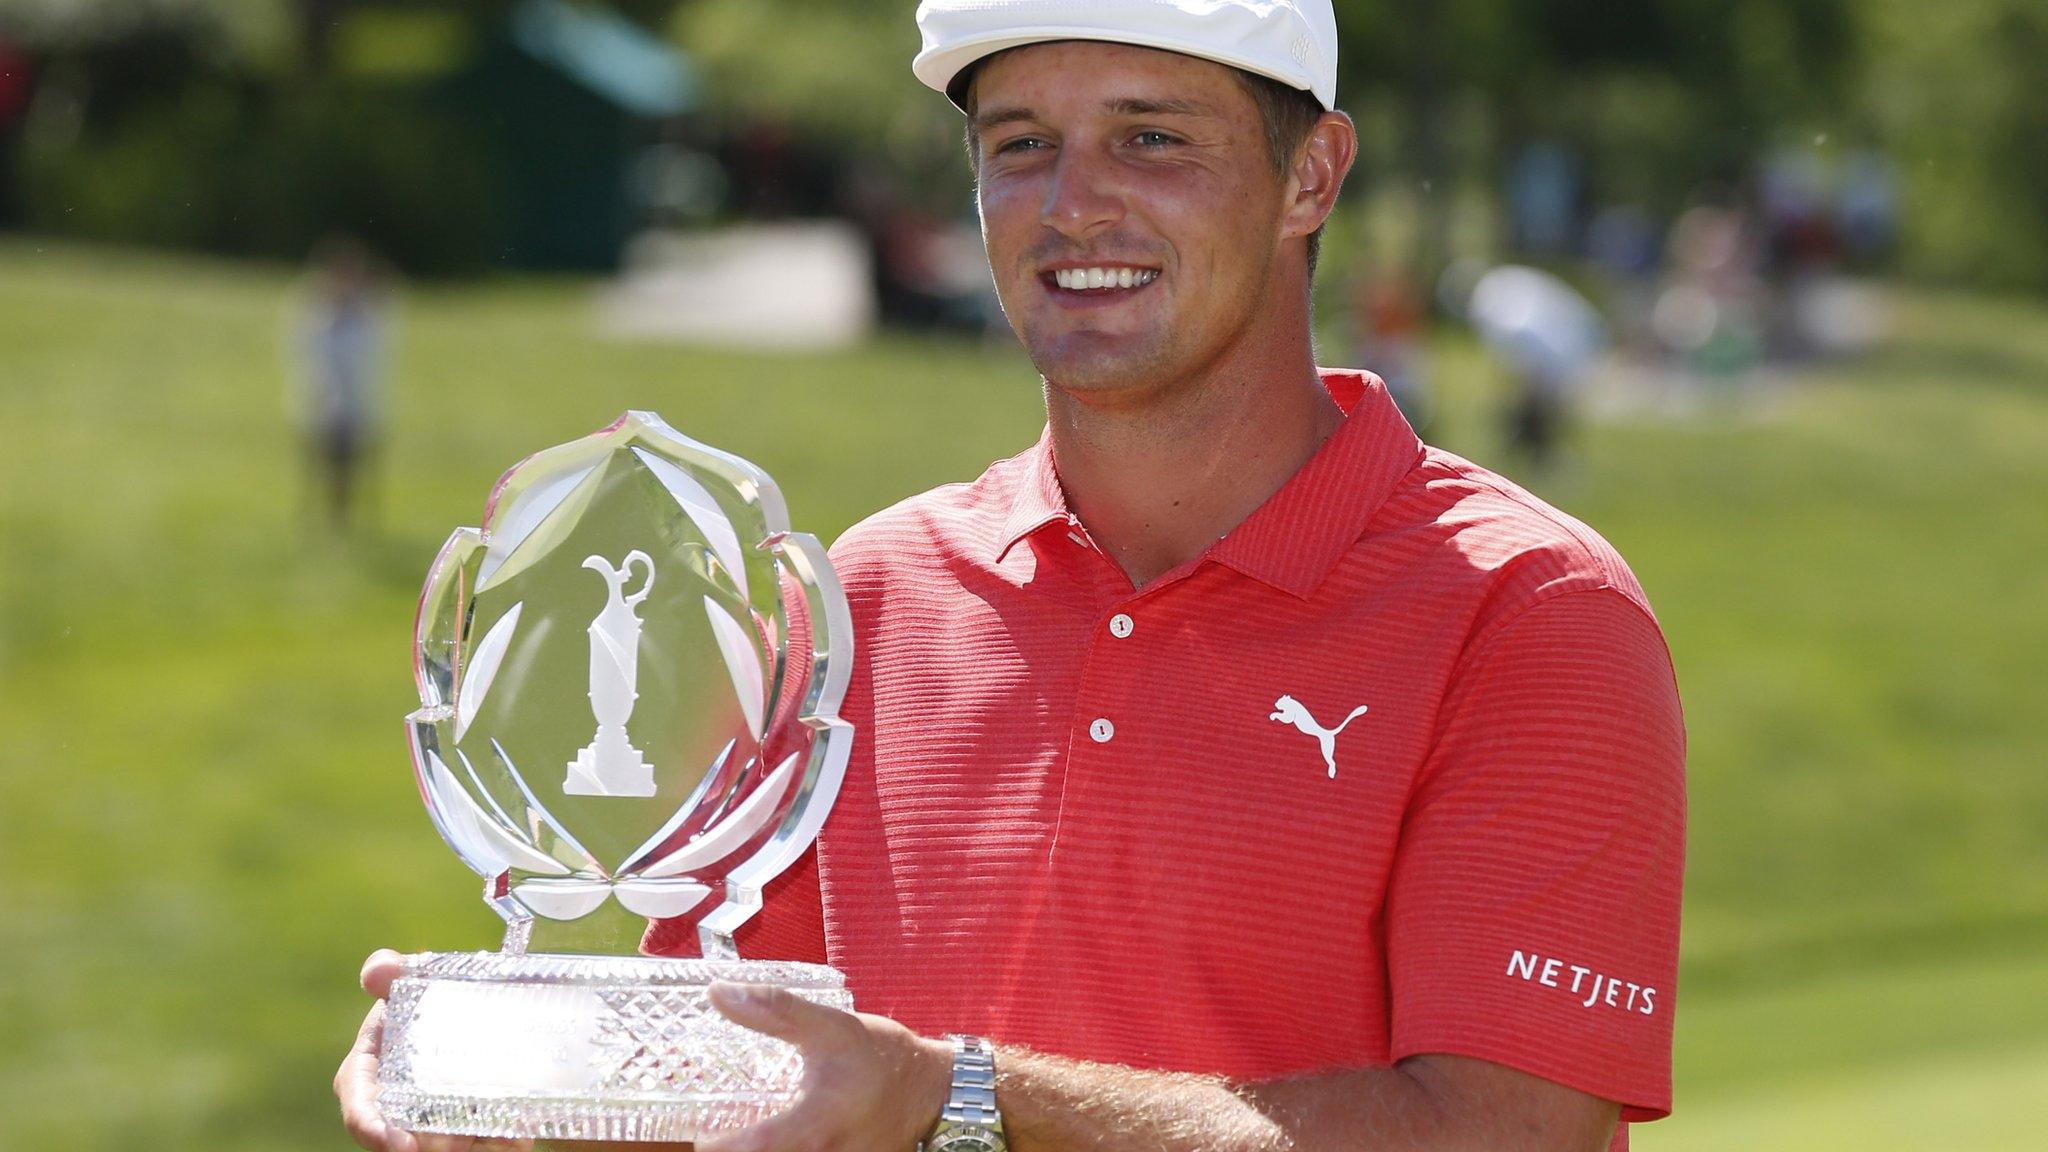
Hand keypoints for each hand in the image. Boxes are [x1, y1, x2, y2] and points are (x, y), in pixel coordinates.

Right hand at [334, 949, 532, 1151]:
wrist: (471, 1003)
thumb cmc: (427, 993)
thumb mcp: (411, 979)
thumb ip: (393, 970)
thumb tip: (377, 970)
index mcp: (368, 1071)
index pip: (360, 1107)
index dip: (372, 1129)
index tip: (400, 1145)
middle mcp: (393, 1101)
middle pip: (404, 1138)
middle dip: (430, 1146)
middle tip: (457, 1146)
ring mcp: (428, 1115)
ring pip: (444, 1143)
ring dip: (470, 1146)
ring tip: (502, 1141)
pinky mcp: (462, 1121)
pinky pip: (478, 1136)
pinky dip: (498, 1139)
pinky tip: (520, 1136)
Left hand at [697, 983, 953, 1151]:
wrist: (934, 1092)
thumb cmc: (882, 1058)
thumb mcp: (831, 1027)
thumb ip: (775, 1011)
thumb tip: (720, 993)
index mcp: (814, 1127)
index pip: (750, 1150)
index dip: (715, 1147)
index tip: (688, 1137)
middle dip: (728, 1151)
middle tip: (696, 1137)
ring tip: (724, 1139)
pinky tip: (761, 1142)